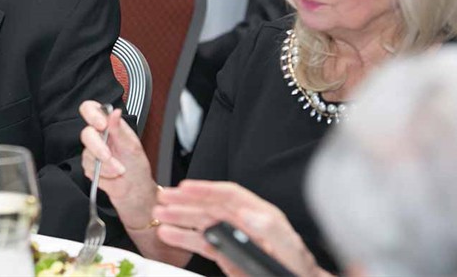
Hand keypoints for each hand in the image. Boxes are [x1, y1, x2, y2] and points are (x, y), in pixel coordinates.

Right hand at [78, 101, 155, 227]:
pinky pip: (89, 170)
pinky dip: (104, 176)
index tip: (101, 125)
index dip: (91, 114)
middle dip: (98, 148)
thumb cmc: (137, 168)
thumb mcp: (132, 147)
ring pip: (87, 155)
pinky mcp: (89, 169)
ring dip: (106, 166)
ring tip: (120, 171)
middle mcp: (99, 138)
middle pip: (86, 134)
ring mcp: (92, 154)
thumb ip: (120, 130)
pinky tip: (113, 178)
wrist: (136, 193)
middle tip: (109, 156)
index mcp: (110, 127)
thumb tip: (114, 112)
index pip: (91, 110)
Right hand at [153, 180, 325, 276]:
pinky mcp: (227, 253)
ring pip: (202, 222)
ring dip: (180, 217)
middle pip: (209, 206)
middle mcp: (243, 222)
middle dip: (184, 201)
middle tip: (163, 198)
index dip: (206, 189)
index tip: (185, 187)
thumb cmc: (296, 268)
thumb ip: (270, 229)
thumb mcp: (289, 248)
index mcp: (259, 214)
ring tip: (160, 215)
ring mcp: (233, 237)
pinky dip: (184, 238)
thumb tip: (250, 214)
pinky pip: (202, 242)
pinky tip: (169, 235)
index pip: (228, 195)